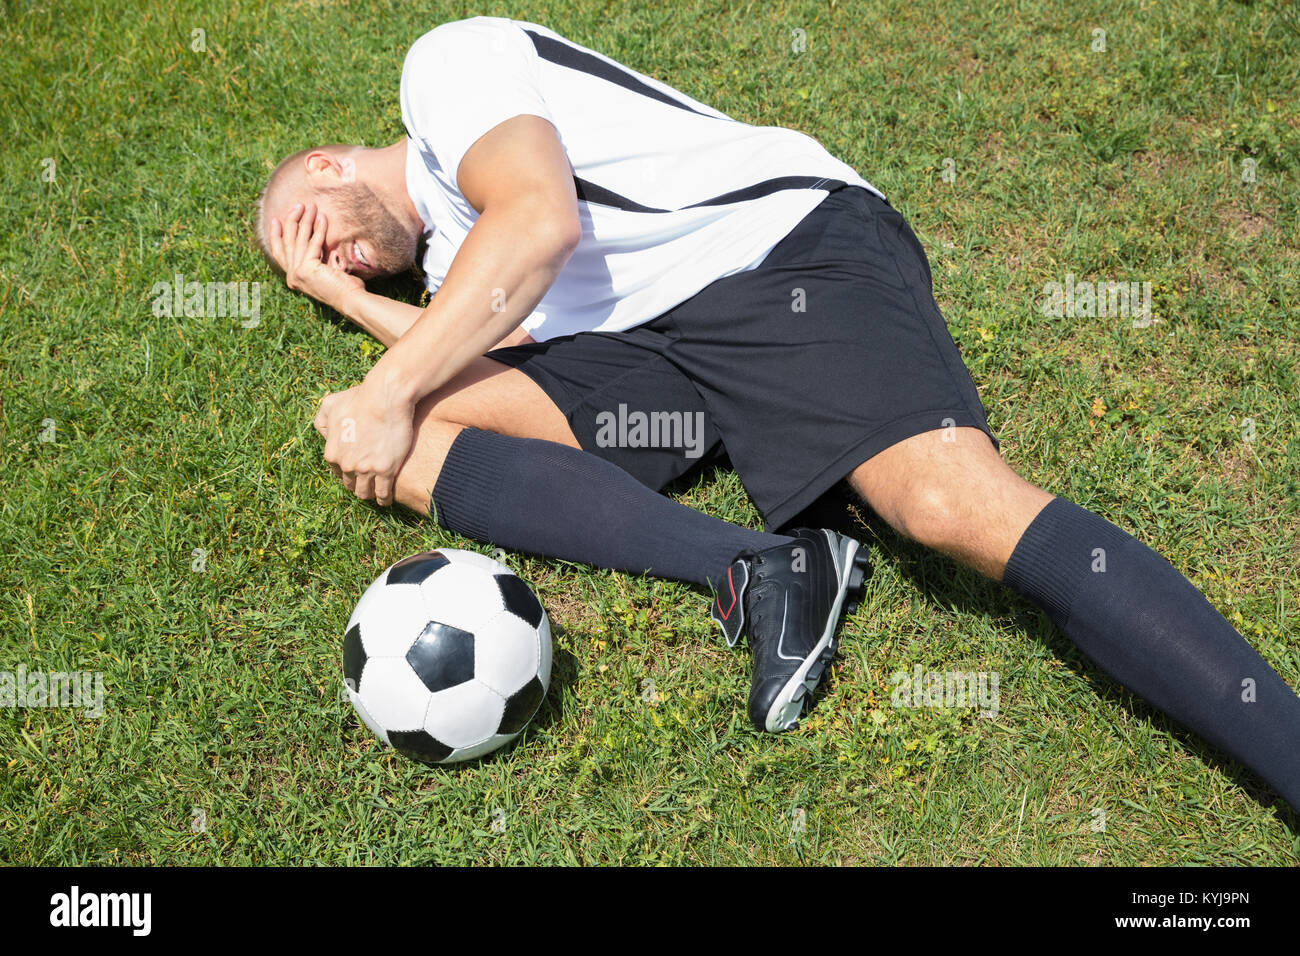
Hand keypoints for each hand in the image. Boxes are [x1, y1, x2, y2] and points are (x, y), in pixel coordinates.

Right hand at [269, 202, 363, 309]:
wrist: (351, 301)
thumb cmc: (344, 288)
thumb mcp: (324, 270)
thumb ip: (316, 258)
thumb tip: (316, 239)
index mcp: (294, 278)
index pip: (280, 253)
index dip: (276, 235)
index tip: (275, 220)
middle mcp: (293, 276)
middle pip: (288, 242)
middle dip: (292, 221)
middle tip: (299, 206)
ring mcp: (298, 273)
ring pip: (299, 240)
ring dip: (306, 220)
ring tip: (311, 206)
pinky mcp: (307, 268)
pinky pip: (314, 243)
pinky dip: (319, 229)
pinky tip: (323, 218)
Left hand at [313, 378, 415, 505]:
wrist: (386, 396)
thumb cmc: (360, 398)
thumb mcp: (331, 404)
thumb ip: (322, 420)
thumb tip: (323, 433)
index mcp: (332, 452)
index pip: (337, 471)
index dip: (347, 471)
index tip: (355, 470)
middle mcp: (346, 464)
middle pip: (350, 484)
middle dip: (357, 483)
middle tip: (367, 481)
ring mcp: (366, 469)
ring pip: (364, 492)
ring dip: (369, 493)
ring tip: (376, 492)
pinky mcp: (386, 470)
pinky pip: (383, 494)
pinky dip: (384, 499)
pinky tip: (386, 499)